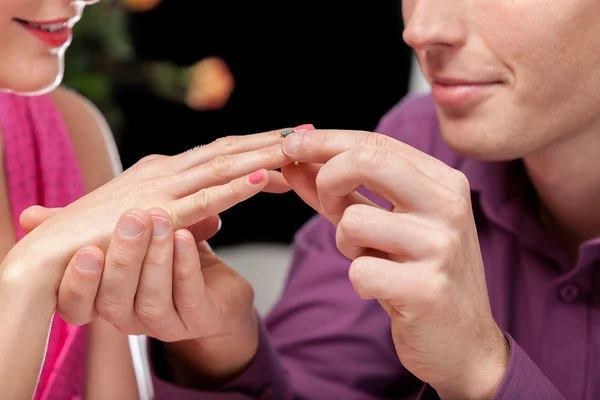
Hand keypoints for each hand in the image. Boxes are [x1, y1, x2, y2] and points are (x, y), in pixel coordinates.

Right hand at [2, 130, 290, 310]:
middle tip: (308, 134)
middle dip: (269, 142)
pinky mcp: (158, 217)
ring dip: (262, 157)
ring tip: (297, 148)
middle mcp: (165, 173)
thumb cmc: (97, 237)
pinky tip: (264, 180)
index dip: (255, 146)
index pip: (218, 154)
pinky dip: (236, 188)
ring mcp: (162, 192)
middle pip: (228, 152)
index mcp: (163, 172)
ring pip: (223, 169)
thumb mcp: (152, 220)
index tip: (290, 143)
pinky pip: (205, 200)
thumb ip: (186, 215)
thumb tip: (216, 219)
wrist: (52, 256)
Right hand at [55, 207, 257, 381]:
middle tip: (132, 219)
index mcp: (104, 300)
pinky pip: (189, 295)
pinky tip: (186, 236)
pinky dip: (185, 264)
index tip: (83, 248)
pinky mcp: (198, 320)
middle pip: (114, 298)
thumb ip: (90, 227)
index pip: (77, 305)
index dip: (78, 282)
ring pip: (152, 298)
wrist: (219, 291)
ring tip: (161, 220)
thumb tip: (31, 214)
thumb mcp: (128, 240)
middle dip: (122, 257)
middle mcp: (129, 318)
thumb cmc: (166, 260)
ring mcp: (164, 323)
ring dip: (156, 256)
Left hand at [280, 129, 508, 398]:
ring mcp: (441, 246)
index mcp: (443, 182)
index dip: (324, 141)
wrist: (464, 342)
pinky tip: (384, 290)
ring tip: (372, 261)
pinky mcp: (427, 288)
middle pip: (365, 161)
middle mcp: (448, 206)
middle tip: (327, 205)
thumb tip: (295, 161)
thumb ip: (342, 190)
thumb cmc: (420, 274)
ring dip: (346, 244)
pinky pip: (359, 270)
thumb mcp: (385, 223)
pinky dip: (360, 281)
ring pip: (353, 220)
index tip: (289, 144)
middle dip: (327, 180)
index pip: (374, 143)